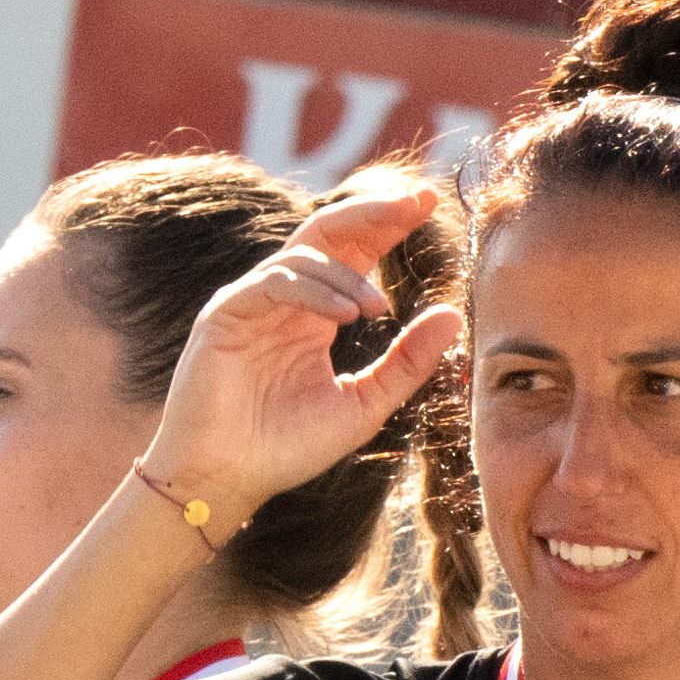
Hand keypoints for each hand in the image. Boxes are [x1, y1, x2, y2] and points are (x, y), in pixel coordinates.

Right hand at [139, 182, 464, 534]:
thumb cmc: (288, 446)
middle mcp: (285, 298)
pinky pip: (274, 283)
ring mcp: (253, 301)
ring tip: (378, 309)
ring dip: (348, 275)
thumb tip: (453, 315)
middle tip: (416, 201)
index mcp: (316, 313)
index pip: (355, 251)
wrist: (228, 478)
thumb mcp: (365, 403)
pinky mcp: (226, 313)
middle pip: (329, 232)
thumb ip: (408, 362)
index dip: (389, 224)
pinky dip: (313, 291)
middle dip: (373, 212)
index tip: (428, 203)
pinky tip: (346, 315)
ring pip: (305, 255)